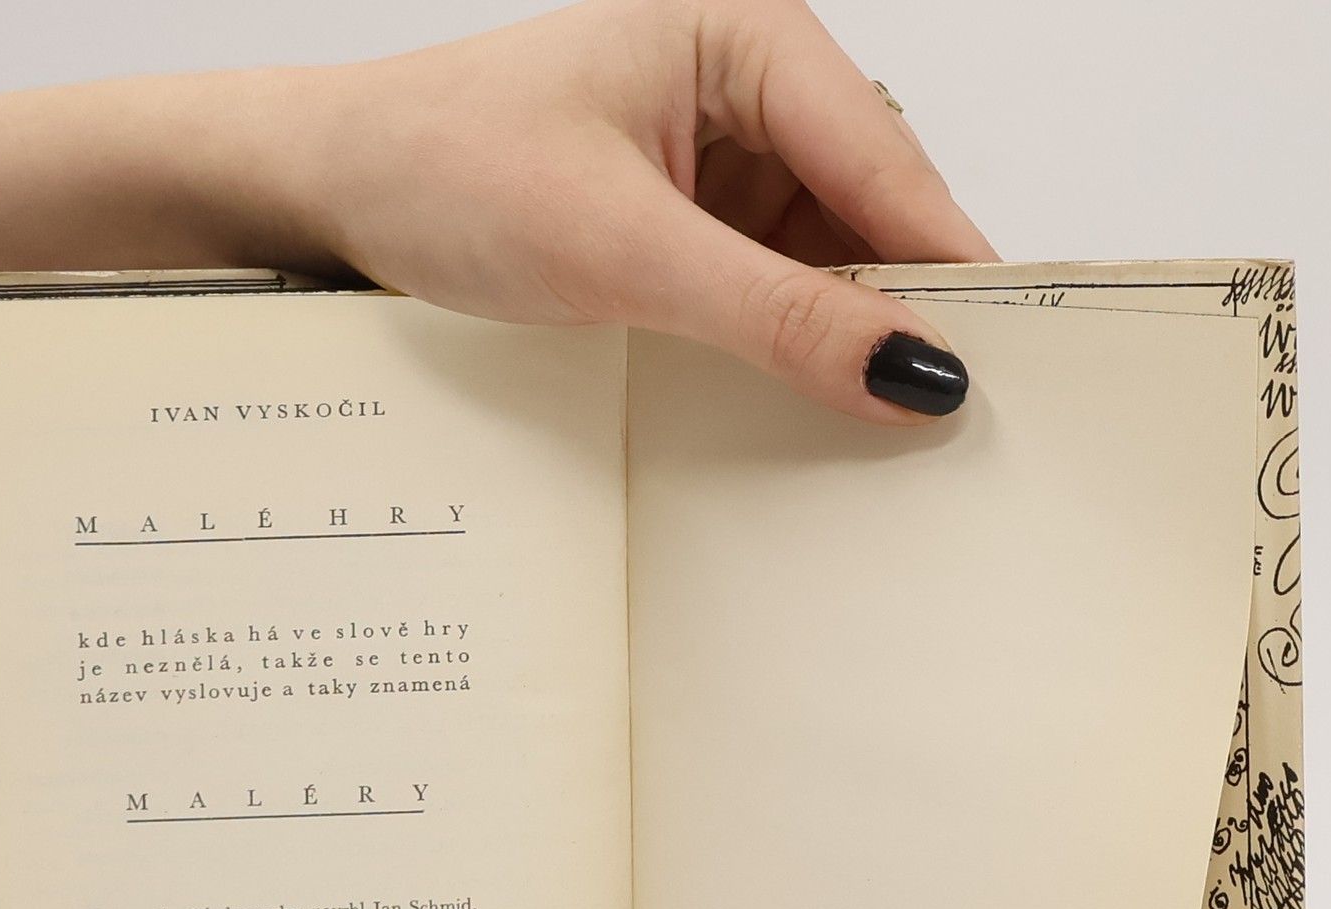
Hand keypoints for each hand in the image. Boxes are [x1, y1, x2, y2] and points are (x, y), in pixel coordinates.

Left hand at [0, 0, 993, 459]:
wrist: (326, 189)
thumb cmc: (446, 168)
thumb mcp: (626, 253)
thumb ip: (779, 317)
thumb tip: (914, 373)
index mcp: (753, 41)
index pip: (893, 168)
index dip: (951, 279)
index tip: (1003, 384)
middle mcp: (749, 90)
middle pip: (874, 218)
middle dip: (893, 320)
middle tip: (929, 438)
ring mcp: (717, 159)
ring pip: (825, 264)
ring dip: (832, 346)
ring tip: (854, 445)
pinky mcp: (681, 221)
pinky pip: (765, 291)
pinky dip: (777, 353)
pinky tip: (781, 417)